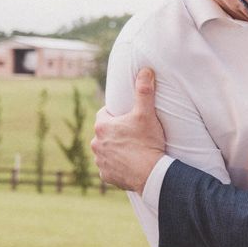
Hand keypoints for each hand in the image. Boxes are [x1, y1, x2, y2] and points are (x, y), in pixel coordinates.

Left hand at [91, 68, 165, 193]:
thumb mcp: (147, 113)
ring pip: (106, 151)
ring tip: (133, 150)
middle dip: (115, 132)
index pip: (104, 114)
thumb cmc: (147, 142)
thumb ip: (144, 90)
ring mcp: (100, 162)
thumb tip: (145, 69)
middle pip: (104, 134)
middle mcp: (96, 144)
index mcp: (102, 127)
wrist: (151, 174)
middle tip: (133, 133)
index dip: (116, 114)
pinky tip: (130, 165)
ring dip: (115, 150)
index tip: (127, 116)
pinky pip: (110, 169)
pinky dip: (117, 166)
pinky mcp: (106, 176)